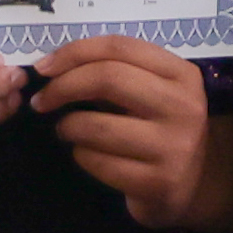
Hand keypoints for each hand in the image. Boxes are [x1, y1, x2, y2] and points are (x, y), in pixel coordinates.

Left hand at [34, 39, 232, 229]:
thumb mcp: (151, 93)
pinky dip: (80, 154)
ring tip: (65, 129)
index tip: (44, 67)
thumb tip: (55, 65)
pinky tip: (85, 153)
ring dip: (68, 126)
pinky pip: (98, 162)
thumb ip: (116, 73)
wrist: (191, 184)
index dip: (74, 52)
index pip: (120, 47)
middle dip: (63, 86)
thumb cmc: (158, 129)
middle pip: (108, 78)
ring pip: (97, 125)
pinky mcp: (158, 182)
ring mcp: (174, 147)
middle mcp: (184, 106)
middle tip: (41, 100)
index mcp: (182, 74)